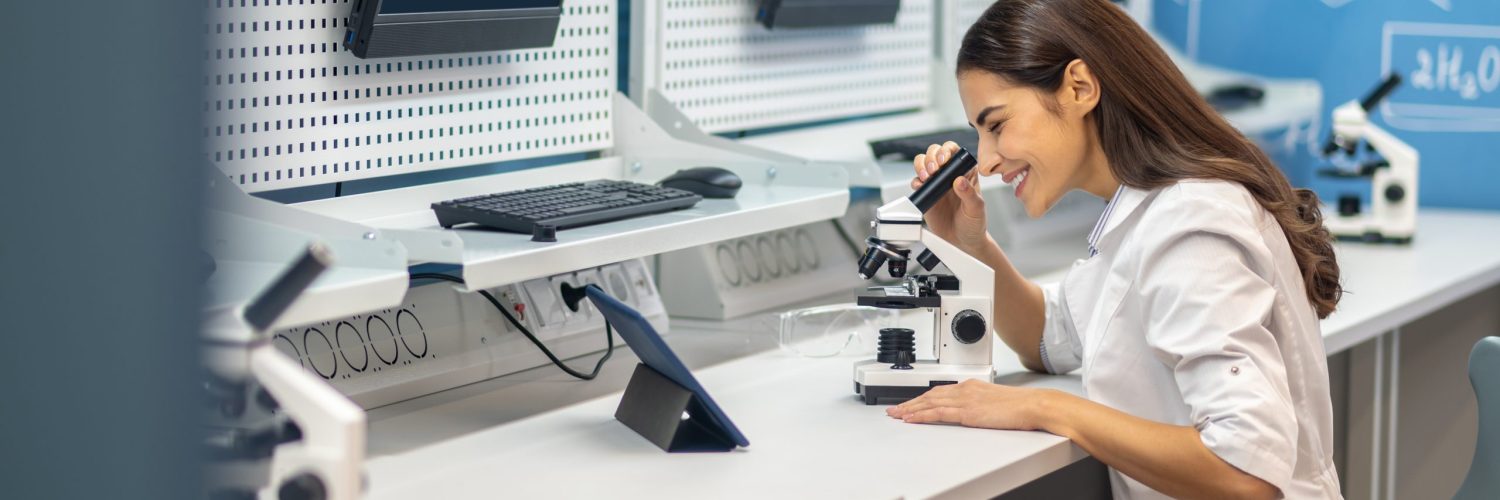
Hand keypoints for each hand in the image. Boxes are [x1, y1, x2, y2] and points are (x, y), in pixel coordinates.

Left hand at [885, 379, 1050, 430]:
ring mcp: (965, 400)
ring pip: (929, 403)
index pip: (940, 391)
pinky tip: (911, 419)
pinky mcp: (967, 412)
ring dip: (910, 409)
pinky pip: (937, 413)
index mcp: (971, 386)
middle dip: (910, 403)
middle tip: (895, 409)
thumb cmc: (1021, 405)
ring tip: (896, 415)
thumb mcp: (995, 401)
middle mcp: (965, 390)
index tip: (911, 403)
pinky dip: (921, 415)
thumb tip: (974, 410)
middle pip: (930, 395)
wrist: (1032, 405)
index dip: (922, 398)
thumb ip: (980, 403)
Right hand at [912, 142, 990, 255]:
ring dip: (921, 165)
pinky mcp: (926, 194)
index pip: (954, 152)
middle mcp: (949, 174)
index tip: (944, 161)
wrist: (962, 241)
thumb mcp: (976, 209)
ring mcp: (937, 183)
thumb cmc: (974, 223)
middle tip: (934, 170)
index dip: (947, 151)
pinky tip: (920, 186)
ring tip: (926, 177)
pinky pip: (916, 182)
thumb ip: (969, 194)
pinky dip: (915, 181)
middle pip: (935, 153)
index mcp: (965, 172)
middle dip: (931, 157)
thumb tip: (960, 181)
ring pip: (923, 163)